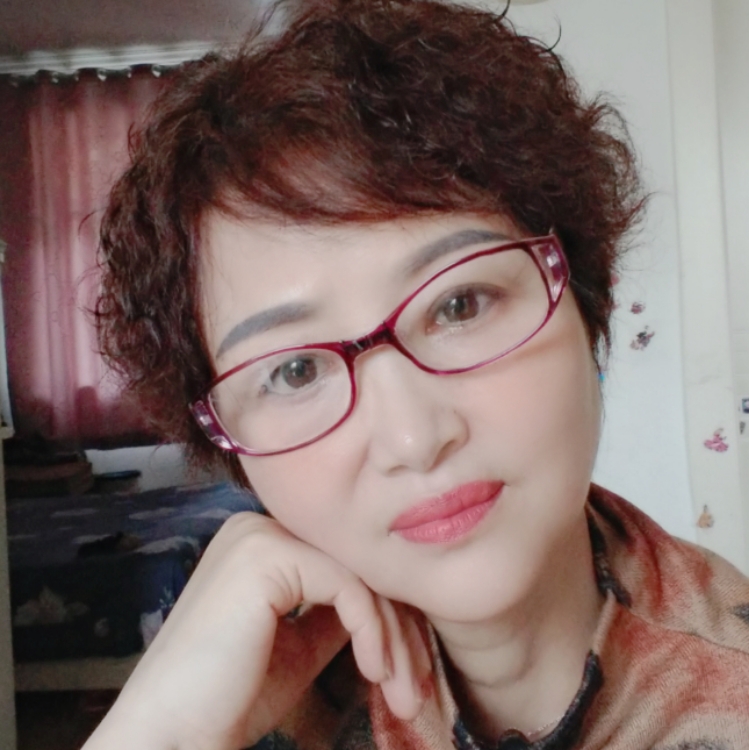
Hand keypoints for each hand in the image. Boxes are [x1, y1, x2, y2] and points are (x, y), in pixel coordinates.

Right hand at [82, 512, 429, 749]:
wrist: (173, 733)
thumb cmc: (230, 698)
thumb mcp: (300, 645)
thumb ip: (336, 614)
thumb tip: (389, 601)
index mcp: (261, 542)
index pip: (343, 567)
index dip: (387, 617)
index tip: (410, 671)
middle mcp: (258, 526)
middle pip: (356, 568)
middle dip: (398, 632)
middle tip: (416, 691)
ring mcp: (260, 535)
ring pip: (359, 577)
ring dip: (393, 641)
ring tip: (404, 696)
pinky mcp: (267, 555)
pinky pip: (348, 588)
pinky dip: (373, 633)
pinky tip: (375, 672)